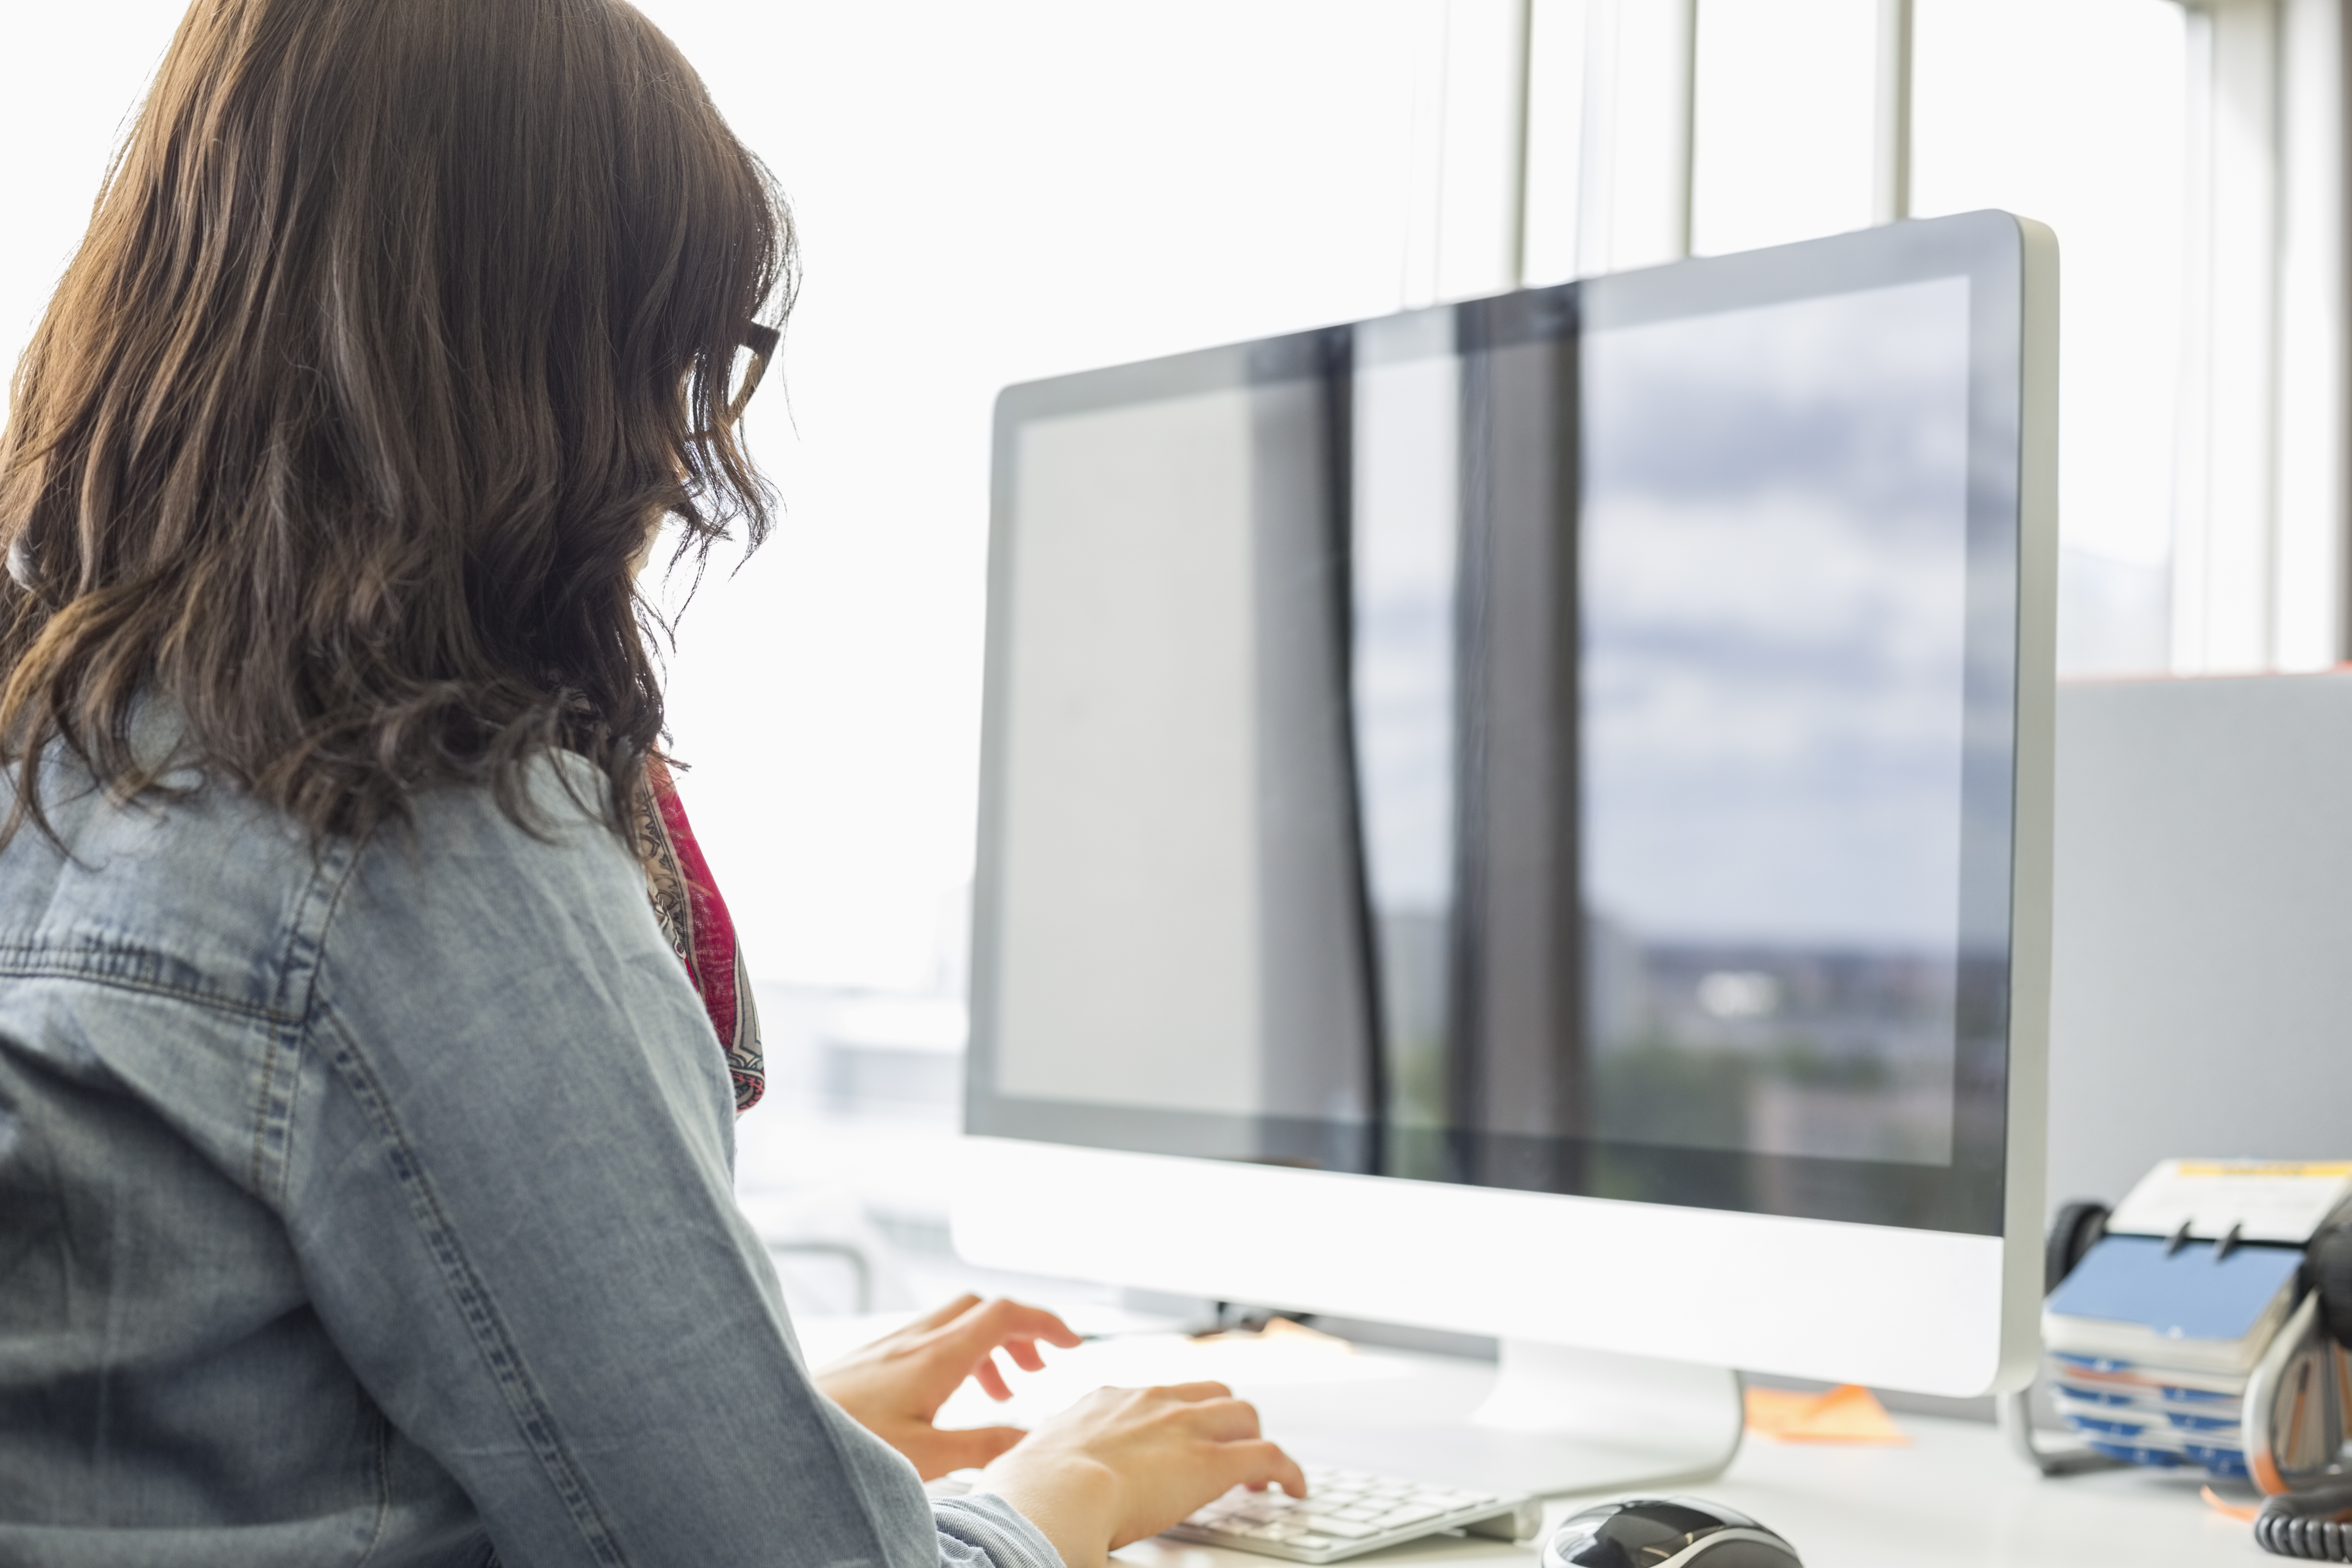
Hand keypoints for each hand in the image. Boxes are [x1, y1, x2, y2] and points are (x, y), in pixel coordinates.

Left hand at [814, 1294, 1082, 1478]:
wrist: (779, 1432)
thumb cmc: (849, 1445)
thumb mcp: (927, 1457)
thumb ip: (984, 1446)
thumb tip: (1032, 1439)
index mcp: (937, 1355)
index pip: (1006, 1314)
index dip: (1046, 1323)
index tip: (1072, 1344)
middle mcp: (914, 1340)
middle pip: (982, 1309)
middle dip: (1020, 1332)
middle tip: (1037, 1371)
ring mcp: (889, 1345)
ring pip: (954, 1322)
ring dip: (987, 1346)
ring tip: (999, 1394)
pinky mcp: (870, 1358)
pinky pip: (927, 1338)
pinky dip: (956, 1354)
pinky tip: (949, 1395)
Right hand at [977, 1381, 1305, 1567]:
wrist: (1051, 1494)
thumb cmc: (1028, 1491)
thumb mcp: (1030, 1464)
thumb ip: (1041, 1466)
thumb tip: (1020, 1486)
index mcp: (1107, 1403)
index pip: (1155, 1396)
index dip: (1175, 1417)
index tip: (1176, 1440)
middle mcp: (1150, 1403)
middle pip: (1208, 1392)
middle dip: (1224, 1418)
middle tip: (1228, 1450)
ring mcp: (1183, 1426)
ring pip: (1242, 1413)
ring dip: (1253, 1438)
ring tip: (1259, 1471)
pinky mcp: (1212, 1461)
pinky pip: (1269, 1455)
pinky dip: (1287, 1469)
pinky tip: (1292, 1487)